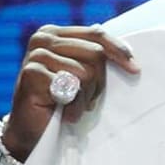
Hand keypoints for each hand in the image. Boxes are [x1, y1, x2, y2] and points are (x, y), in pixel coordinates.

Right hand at [3, 24, 139, 161]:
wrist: (30, 131)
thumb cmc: (58, 103)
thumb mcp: (79, 76)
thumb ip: (93, 58)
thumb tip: (127, 53)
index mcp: (54, 33)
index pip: (96, 35)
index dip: (119, 51)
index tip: (135, 69)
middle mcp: (43, 38)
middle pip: (95, 54)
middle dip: (97, 83)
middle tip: (84, 100)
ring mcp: (36, 54)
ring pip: (86, 72)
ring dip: (84, 97)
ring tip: (70, 107)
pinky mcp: (32, 73)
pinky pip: (72, 87)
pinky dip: (72, 106)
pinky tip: (62, 112)